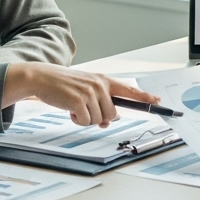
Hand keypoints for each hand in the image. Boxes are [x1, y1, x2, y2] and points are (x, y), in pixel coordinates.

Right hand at [3, 62, 159, 127]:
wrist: (41, 77)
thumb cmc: (63, 85)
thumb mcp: (85, 88)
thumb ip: (100, 101)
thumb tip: (109, 120)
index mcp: (103, 80)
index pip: (129, 90)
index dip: (144, 97)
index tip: (157, 101)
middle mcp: (100, 85)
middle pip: (112, 113)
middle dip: (99, 117)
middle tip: (84, 110)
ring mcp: (90, 93)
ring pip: (99, 120)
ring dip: (85, 119)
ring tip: (74, 107)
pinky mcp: (79, 101)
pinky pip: (85, 121)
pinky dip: (77, 120)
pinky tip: (69, 110)